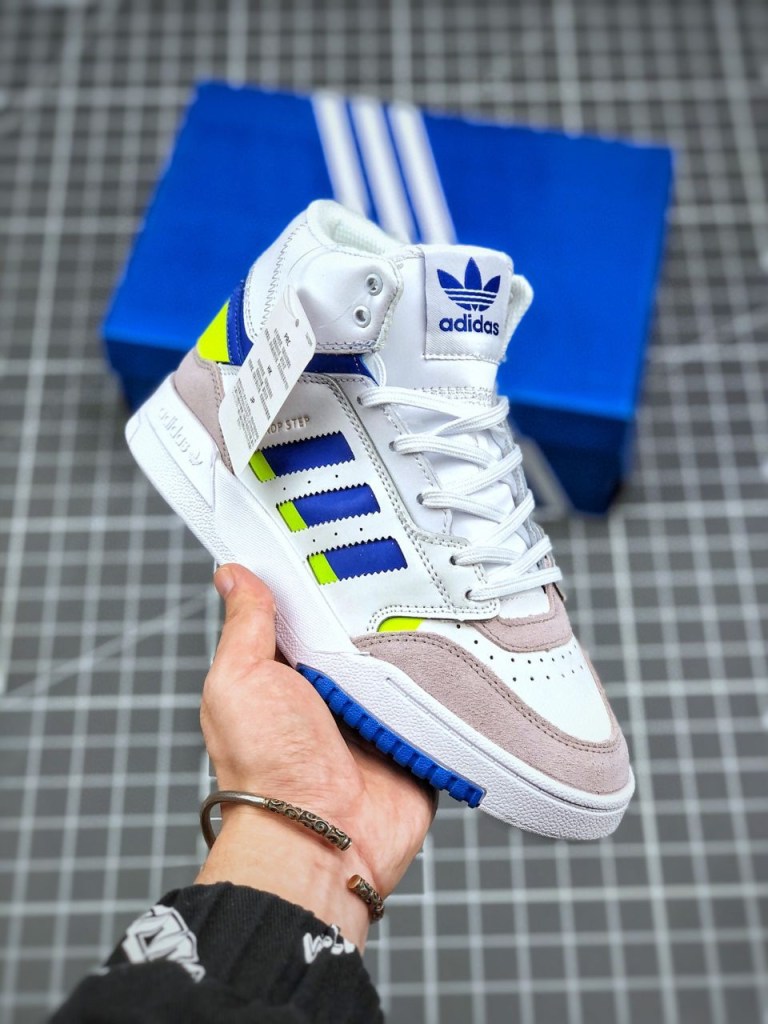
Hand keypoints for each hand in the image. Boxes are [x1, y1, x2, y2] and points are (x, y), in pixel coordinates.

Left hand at [196, 564, 436, 946]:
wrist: (319, 838)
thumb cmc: (265, 766)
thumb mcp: (240, 679)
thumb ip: (245, 626)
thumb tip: (233, 573)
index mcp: (288, 674)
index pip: (310, 612)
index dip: (323, 579)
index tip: (345, 539)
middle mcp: (332, 692)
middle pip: (363, 632)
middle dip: (380, 605)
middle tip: (408, 559)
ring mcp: (376, 716)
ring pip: (404, 661)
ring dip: (417, 642)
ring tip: (444, 595)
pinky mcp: (413, 739)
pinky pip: (438, 700)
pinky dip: (447, 682)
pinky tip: (460, 648)